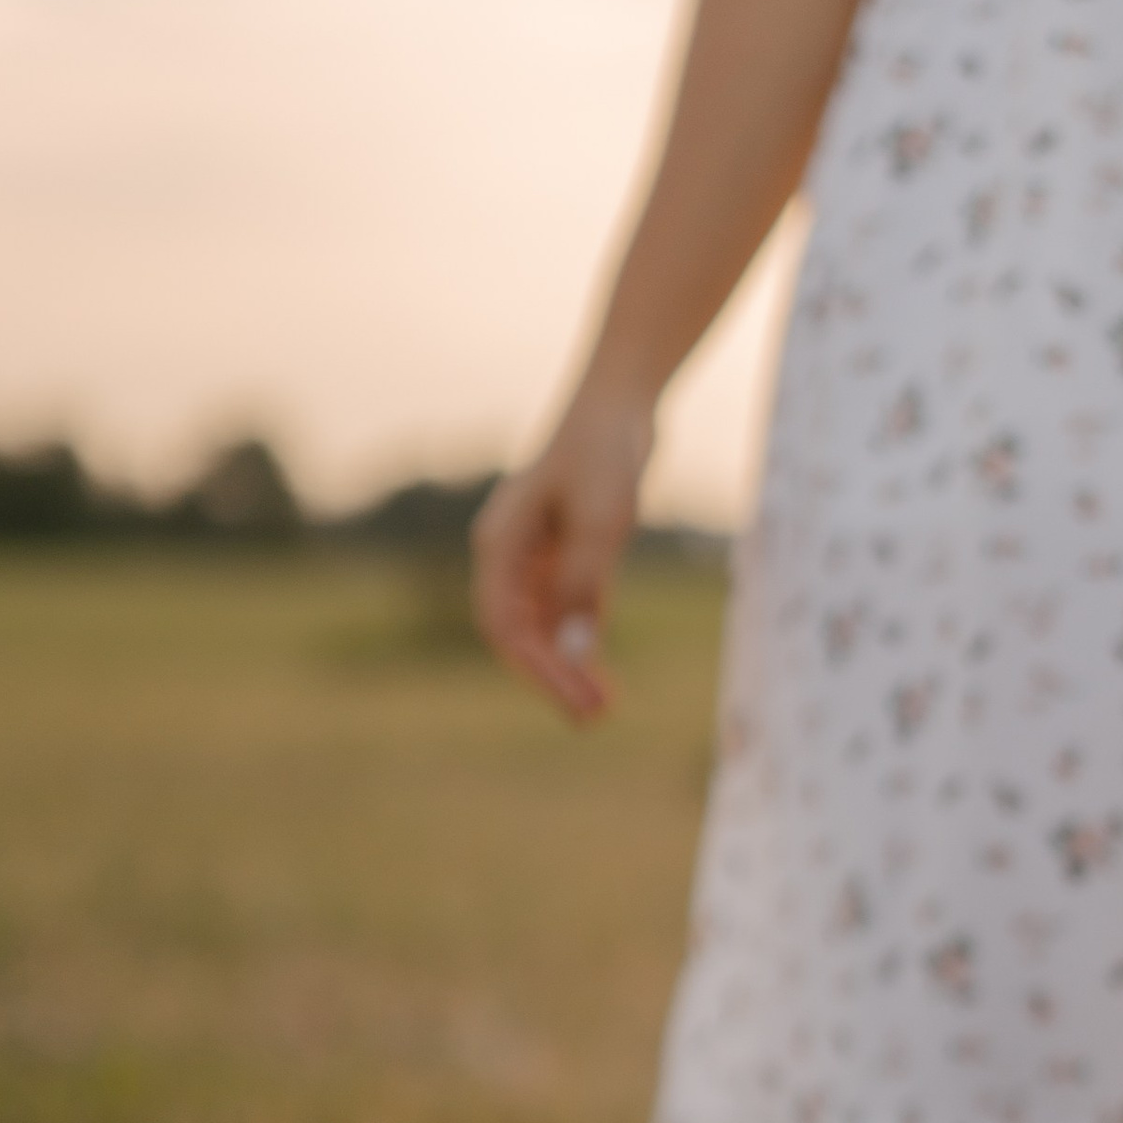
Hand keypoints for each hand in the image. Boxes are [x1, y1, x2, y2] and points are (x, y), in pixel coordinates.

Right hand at [471, 386, 653, 720]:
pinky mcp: (568, 550)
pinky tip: (602, 669)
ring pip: (545, 626)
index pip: (505, 625)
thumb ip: (585, 586)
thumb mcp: (601, 522)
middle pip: (521, 633)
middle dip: (553, 677)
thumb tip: (576, 652)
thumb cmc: (604, 452)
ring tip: (603, 706)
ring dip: (569, 665)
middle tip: (593, 719)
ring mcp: (538, 554)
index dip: (537, 669)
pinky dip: (582, 639)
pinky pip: (568, 608)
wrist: (622, 402)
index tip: (575, 702)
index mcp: (500, 544)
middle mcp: (510, 554)